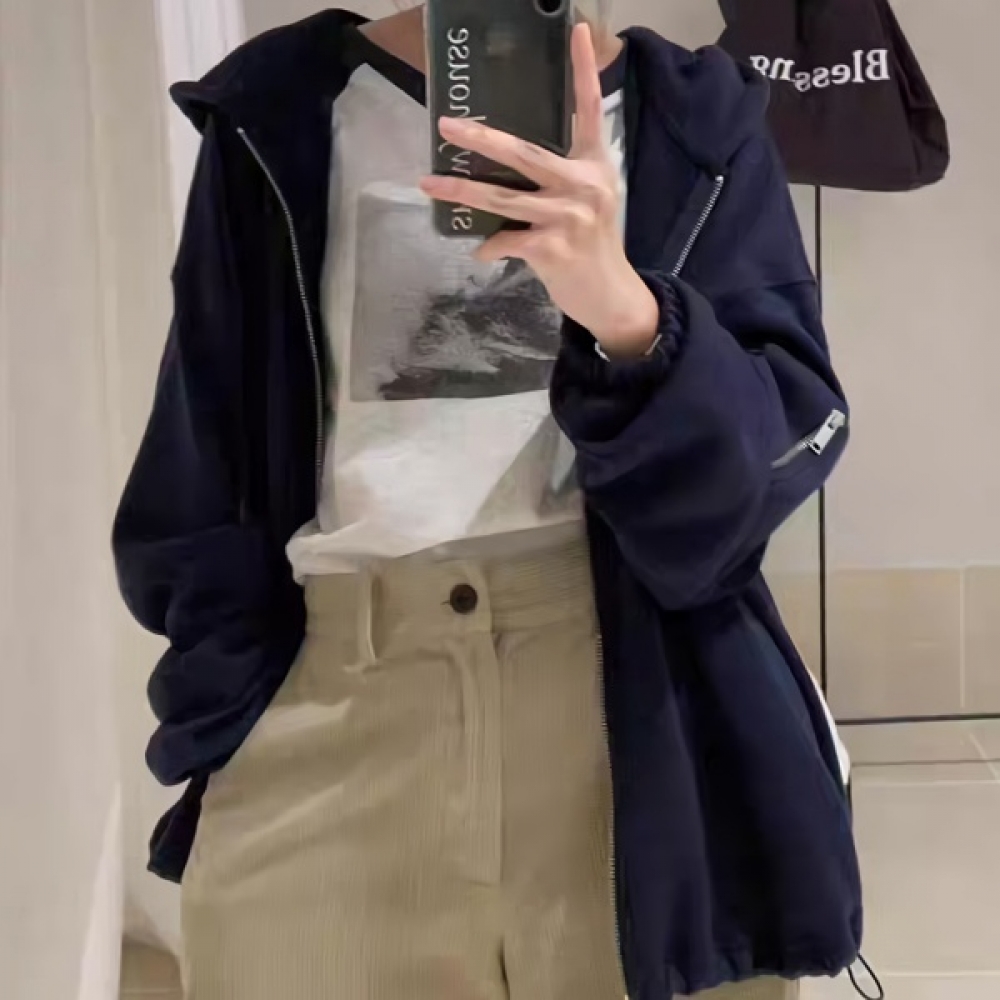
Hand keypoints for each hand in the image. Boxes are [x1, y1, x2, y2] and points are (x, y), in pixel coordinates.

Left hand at [420, 24, 659, 358]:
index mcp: (594, 165)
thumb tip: (501, 174)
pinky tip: (483, 250)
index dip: (583, 70)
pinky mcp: (553, 249)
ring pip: (503, 198)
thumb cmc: (591, 246)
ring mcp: (569, 217)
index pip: (589, 109)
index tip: (578, 29)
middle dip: (481, 137)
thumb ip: (557, 179)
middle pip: (524, 152)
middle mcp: (584, 185)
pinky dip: (489, 246)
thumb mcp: (587, 201)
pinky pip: (505, 240)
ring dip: (461, 191)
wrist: (610, 295)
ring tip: (429, 183)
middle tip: (447, 126)